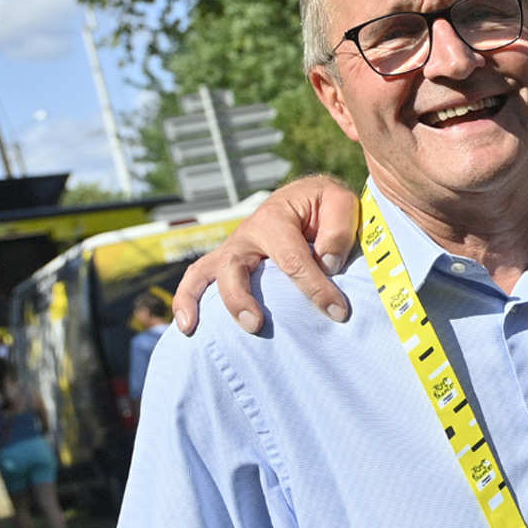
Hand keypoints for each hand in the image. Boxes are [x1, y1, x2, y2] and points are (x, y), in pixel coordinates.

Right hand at [173, 175, 360, 335]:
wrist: (307, 198)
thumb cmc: (324, 205)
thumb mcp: (340, 203)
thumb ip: (338, 230)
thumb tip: (325, 263)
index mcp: (275, 219)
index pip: (292, 261)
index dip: (316, 289)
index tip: (338, 312)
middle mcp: (247, 234)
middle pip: (234, 268)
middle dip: (240, 298)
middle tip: (256, 325)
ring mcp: (233, 250)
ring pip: (206, 273)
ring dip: (198, 301)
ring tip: (194, 329)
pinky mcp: (228, 263)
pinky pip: (198, 279)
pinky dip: (186, 300)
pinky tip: (187, 327)